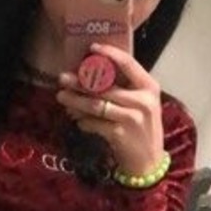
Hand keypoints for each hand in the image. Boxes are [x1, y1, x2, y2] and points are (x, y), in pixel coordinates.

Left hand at [57, 45, 165, 177]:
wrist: (149, 163)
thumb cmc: (142, 130)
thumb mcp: (142, 105)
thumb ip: (125, 90)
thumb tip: (92, 75)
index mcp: (149, 87)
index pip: (128, 63)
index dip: (110, 53)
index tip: (92, 47)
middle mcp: (142, 100)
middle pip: (105, 86)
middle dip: (80, 82)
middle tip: (62, 78)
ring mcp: (131, 118)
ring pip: (96, 104)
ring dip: (76, 101)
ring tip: (62, 97)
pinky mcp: (119, 134)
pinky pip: (94, 123)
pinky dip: (83, 121)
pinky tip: (77, 119)